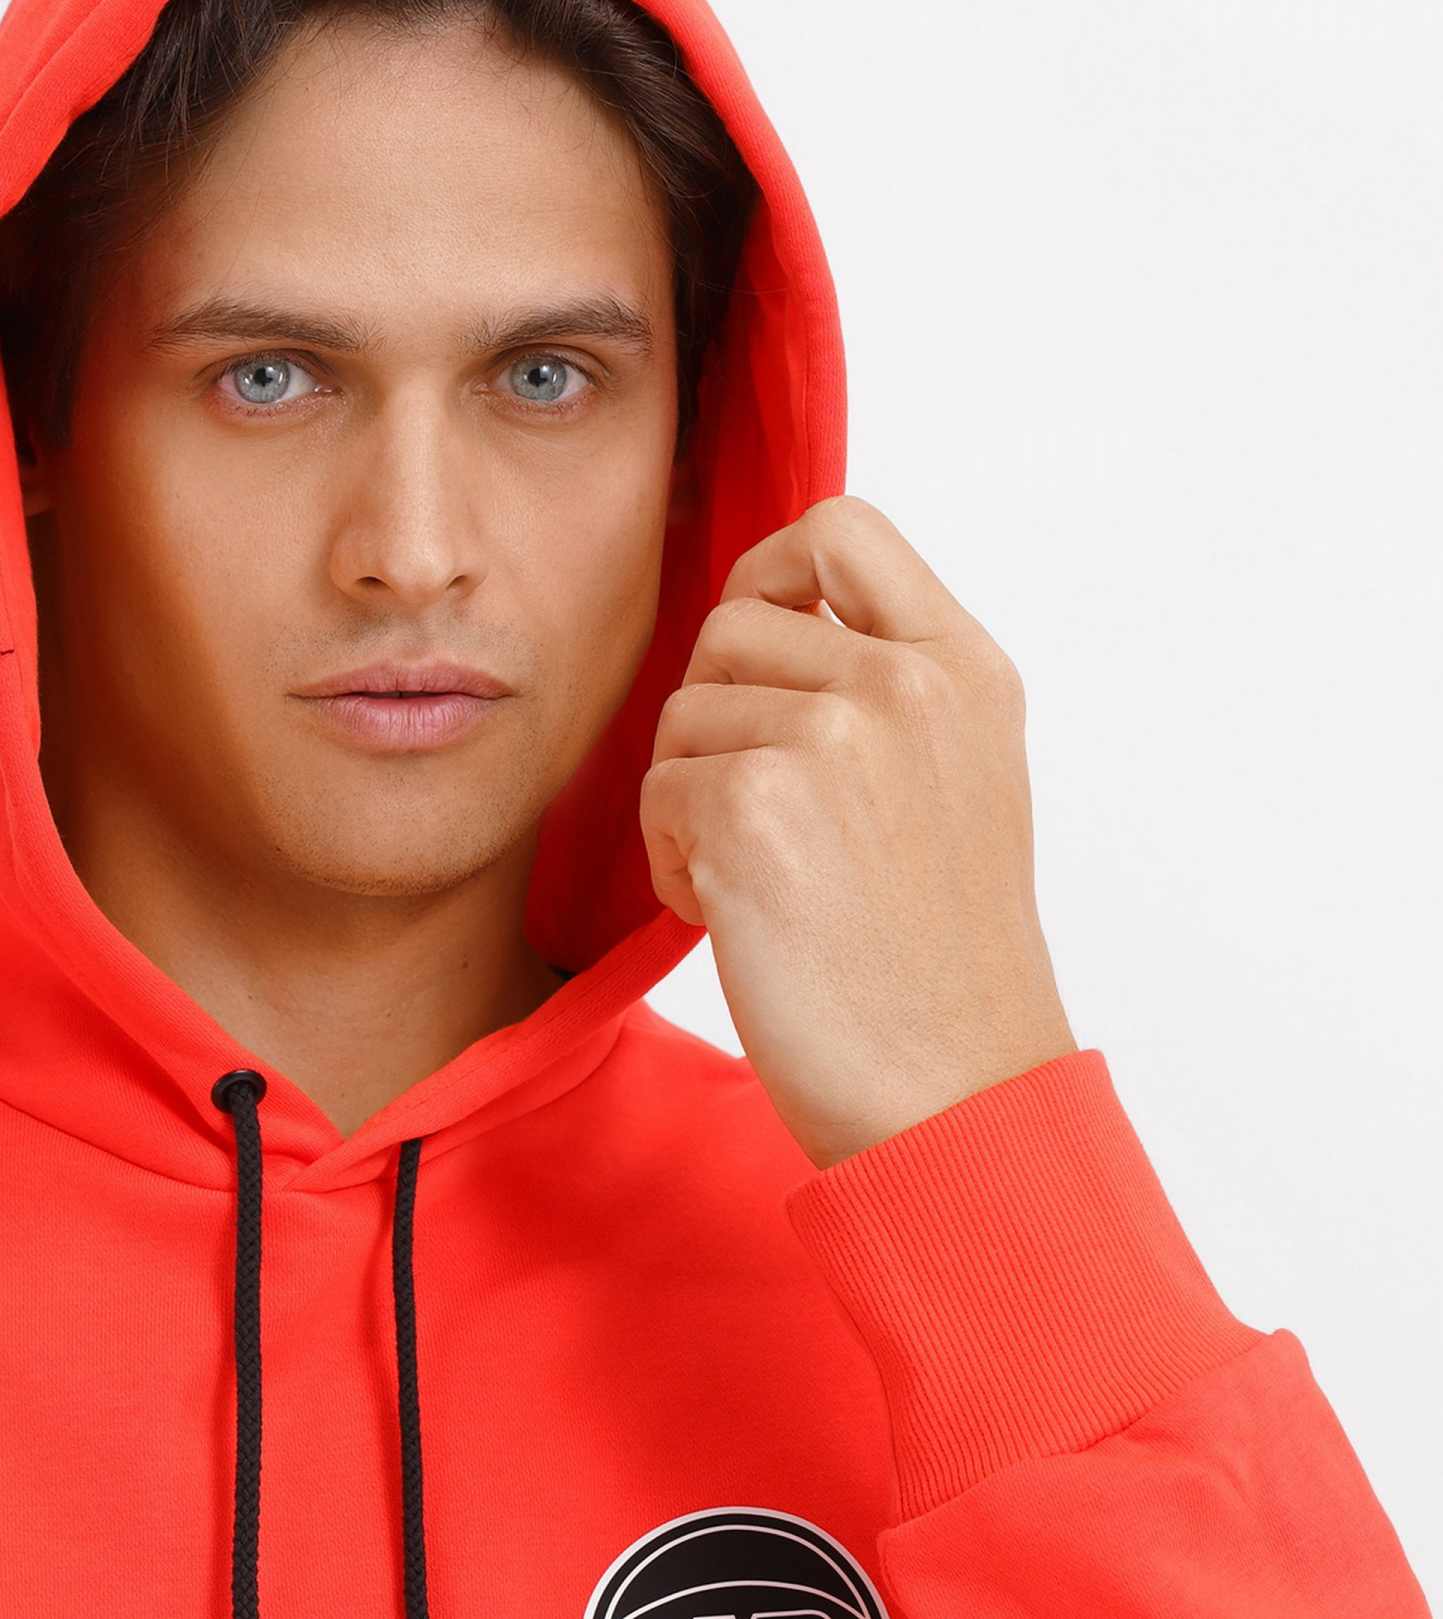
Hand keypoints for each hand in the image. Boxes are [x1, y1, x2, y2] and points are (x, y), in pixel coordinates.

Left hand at [641, 497, 1075, 1170]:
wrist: (952, 1092)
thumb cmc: (940, 962)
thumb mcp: (961, 782)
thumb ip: (889, 686)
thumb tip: (772, 608)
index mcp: (964, 669)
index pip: (841, 526)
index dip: (772, 572)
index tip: (760, 653)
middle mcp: (905, 685)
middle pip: (731, 623)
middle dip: (716, 718)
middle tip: (760, 818)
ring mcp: (831, 740)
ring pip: (682, 714)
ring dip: (692, 800)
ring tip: (762, 884)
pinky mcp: (752, 808)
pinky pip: (655, 793)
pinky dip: (675, 865)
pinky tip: (736, 921)